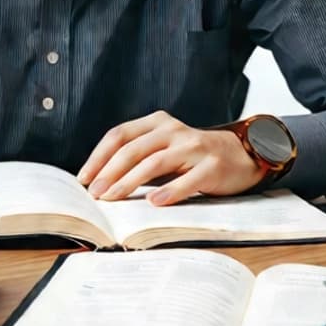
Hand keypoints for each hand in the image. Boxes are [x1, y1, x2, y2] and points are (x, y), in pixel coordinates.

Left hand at [76, 110, 263, 205]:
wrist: (242, 155)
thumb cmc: (194, 157)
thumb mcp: (165, 148)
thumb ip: (139, 157)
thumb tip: (100, 183)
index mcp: (158, 123)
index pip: (119, 135)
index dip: (98, 157)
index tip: (83, 179)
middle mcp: (174, 130)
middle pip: (133, 149)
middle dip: (109, 173)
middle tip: (95, 195)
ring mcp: (194, 146)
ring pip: (155, 163)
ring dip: (129, 182)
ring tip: (113, 198)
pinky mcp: (212, 166)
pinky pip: (188, 179)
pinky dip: (170, 191)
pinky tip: (154, 202)